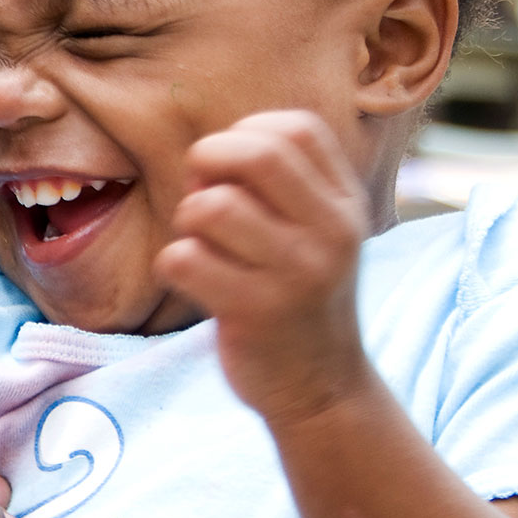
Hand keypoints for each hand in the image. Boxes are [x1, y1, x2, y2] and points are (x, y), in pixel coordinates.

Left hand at [153, 111, 377, 425]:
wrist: (322, 389)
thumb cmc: (297, 298)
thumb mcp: (315, 234)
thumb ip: (278, 186)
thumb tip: (204, 154)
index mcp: (345, 204)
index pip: (294, 128)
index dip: (244, 134)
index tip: (232, 172)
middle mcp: (332, 232)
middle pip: (254, 152)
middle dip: (206, 162)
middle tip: (202, 198)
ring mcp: (297, 273)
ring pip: (210, 206)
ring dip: (186, 222)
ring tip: (202, 249)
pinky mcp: (257, 312)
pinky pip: (182, 259)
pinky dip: (172, 266)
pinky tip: (194, 284)